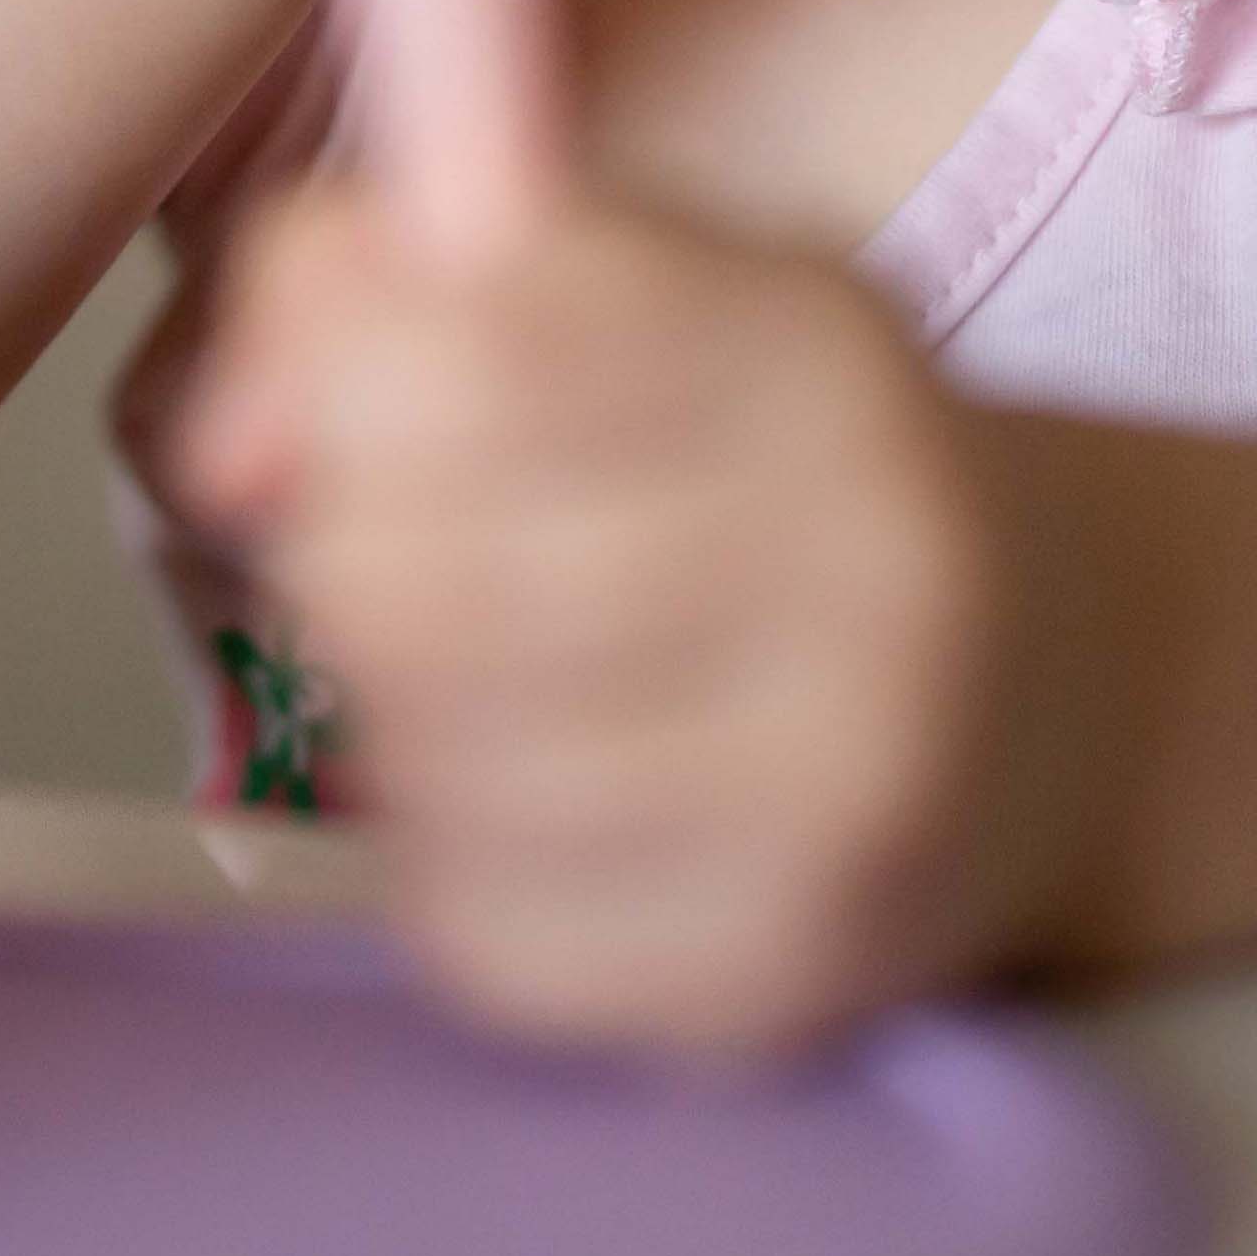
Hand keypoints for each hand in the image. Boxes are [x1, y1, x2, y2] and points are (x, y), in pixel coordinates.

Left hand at [167, 166, 1091, 1055]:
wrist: (1031, 701)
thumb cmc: (752, 471)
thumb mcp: (615, 288)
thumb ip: (380, 282)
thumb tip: (225, 449)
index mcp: (814, 351)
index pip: (462, 347)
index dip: (331, 385)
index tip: (345, 413)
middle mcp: (868, 567)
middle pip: (410, 578)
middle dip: (349, 566)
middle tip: (406, 564)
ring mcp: (844, 791)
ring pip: (430, 761)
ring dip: (401, 724)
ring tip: (494, 686)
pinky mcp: (781, 973)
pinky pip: (479, 923)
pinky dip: (462, 868)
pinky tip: (553, 812)